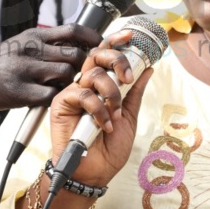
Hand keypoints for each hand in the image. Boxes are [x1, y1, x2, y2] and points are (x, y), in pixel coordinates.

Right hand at [0, 23, 102, 115]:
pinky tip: (52, 102)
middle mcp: (31, 49)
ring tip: (71, 93)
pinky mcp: (19, 92)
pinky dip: (56, 99)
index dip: (93, 39)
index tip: (104, 48)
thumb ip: (44, 44)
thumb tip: (75, 44)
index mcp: (34, 36)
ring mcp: (25, 70)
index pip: (74, 31)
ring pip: (66, 75)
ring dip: (72, 85)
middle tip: (90, 80)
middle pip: (76, 55)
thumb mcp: (19, 44)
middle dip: (86, 68)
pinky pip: (50, 95)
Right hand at [48, 29, 153, 186]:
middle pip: (97, 55)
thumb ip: (135, 92)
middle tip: (127, 78)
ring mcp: (74, 93)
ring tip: (116, 114)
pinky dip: (98, 109)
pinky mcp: (61, 103)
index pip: (106, 56)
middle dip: (116, 60)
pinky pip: (82, 94)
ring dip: (111, 94)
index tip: (131, 36)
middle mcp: (87, 85)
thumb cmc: (110, 148)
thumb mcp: (130, 117)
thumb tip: (148, 68)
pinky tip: (104, 125)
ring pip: (93, 73)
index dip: (116, 42)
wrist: (95, 172)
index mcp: (102, 86)